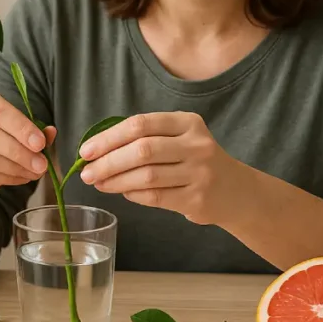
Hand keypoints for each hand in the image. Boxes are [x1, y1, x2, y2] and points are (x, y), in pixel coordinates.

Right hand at [0, 82, 55, 196]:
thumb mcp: (17, 126)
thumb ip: (34, 129)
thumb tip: (50, 133)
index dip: (19, 127)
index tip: (40, 144)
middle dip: (18, 151)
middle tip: (41, 164)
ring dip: (13, 168)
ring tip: (32, 173)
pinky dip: (2, 178)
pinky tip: (18, 178)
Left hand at [78, 111, 241, 225]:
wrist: (236, 191)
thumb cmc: (195, 161)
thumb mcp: (179, 139)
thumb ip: (146, 139)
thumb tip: (97, 152)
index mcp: (187, 122)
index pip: (141, 124)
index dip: (109, 137)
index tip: (86, 150)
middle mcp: (196, 144)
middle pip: (142, 150)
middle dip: (108, 161)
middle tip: (86, 172)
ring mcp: (199, 172)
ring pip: (146, 175)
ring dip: (115, 181)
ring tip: (98, 183)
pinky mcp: (197, 198)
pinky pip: (155, 196)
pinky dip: (133, 195)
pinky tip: (121, 192)